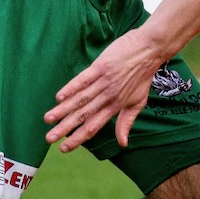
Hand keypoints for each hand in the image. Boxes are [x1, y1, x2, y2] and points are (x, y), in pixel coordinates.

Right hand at [44, 28, 167, 151]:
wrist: (151, 49)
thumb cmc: (144, 76)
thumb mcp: (139, 102)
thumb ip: (126, 122)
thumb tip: (123, 144)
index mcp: (116, 106)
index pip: (93, 126)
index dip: (78, 138)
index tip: (63, 148)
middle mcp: (108, 96)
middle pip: (83, 115)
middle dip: (65, 128)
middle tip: (49, 139)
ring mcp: (104, 81)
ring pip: (81, 99)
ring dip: (63, 110)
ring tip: (48, 119)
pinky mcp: (101, 66)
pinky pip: (84, 79)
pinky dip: (71, 87)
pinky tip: (59, 96)